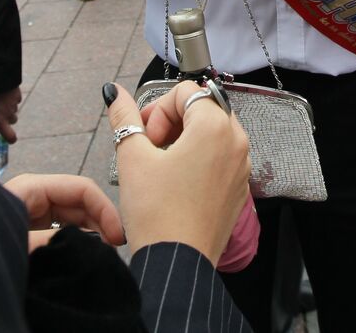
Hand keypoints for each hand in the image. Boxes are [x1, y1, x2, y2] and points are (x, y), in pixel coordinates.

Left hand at [0, 87, 22, 142]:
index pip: (10, 136)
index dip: (11, 138)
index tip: (11, 138)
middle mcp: (8, 114)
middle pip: (13, 120)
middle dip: (8, 116)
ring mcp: (14, 105)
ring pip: (14, 109)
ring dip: (9, 106)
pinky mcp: (17, 96)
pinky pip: (16, 99)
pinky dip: (12, 97)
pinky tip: (5, 91)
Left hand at [3, 172, 125, 252]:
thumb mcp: (17, 244)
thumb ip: (54, 241)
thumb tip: (90, 245)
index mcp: (32, 188)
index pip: (81, 189)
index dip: (104, 209)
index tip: (118, 237)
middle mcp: (34, 195)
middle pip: (80, 201)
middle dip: (100, 222)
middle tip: (116, 249)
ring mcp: (31, 211)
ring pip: (73, 216)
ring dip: (91, 232)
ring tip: (103, 253)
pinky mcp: (28, 228)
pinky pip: (61, 229)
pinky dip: (76, 239)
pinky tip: (84, 254)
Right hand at [107, 82, 250, 264]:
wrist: (177, 263)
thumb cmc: (157, 212)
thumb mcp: (132, 157)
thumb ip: (124, 117)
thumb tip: (113, 92)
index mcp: (216, 126)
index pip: (185, 92)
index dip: (157, 109)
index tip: (144, 136)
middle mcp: (237, 141)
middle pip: (201, 108)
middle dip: (171, 122)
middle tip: (148, 148)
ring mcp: (241, 166)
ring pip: (211, 133)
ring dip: (183, 140)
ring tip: (160, 166)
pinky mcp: (238, 188)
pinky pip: (219, 158)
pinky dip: (197, 160)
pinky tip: (175, 183)